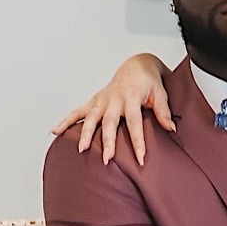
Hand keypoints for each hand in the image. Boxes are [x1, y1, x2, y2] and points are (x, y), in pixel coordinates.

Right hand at [52, 54, 173, 165]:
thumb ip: (163, 111)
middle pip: (109, 123)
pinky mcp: (94, 101)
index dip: (138, 141)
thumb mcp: (161, 94)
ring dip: (85, 134)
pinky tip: (55, 132)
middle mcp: (113, 99)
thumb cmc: (149, 82)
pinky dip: (66, 120)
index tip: (141, 157)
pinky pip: (77, 111)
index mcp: (131, 98)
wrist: (136, 66)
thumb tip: (171, 129)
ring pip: (90, 118)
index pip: (135, 123)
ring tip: (81, 150)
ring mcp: (101, 100)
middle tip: (107, 159)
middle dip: (108, 142)